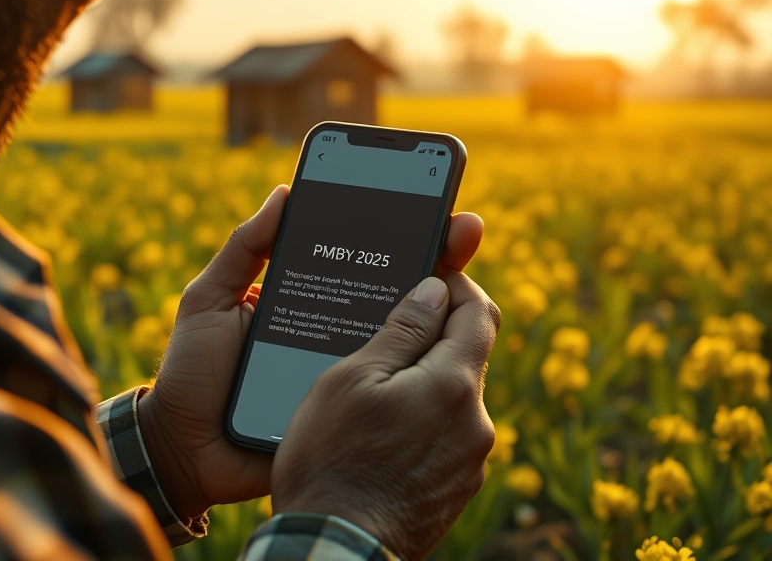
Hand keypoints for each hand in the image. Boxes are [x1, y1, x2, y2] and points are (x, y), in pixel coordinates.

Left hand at [138, 185, 486, 521]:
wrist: (183, 449)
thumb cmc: (191, 372)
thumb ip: (241, 249)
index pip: (358, 260)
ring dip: (437, 315)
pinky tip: (444, 346)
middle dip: (435, 259)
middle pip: (394, 295)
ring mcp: (345, 374)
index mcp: (306, 300)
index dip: (396, 231)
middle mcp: (334, 332)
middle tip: (466, 230)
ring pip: (400, 345)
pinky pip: (385, 394)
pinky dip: (415, 376)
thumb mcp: (207, 301)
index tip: (433, 203)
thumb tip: (284, 193)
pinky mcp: (346, 415)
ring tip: (466, 278)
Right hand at [272, 271, 499, 560]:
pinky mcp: (458, 488)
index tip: (427, 277)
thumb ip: (401, 329)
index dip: (456, 285)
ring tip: (374, 390)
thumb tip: (436, 287)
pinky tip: (383, 432)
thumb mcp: (353, 380)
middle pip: (468, 355)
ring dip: (425, 381)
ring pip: (455, 397)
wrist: (337, 547)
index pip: (479, 311)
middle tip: (385, 330)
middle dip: (434, 335)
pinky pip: (448, 435)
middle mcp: (476, 422)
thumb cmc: (332, 460)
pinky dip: (424, 420)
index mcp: (453, 384)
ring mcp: (471, 460)